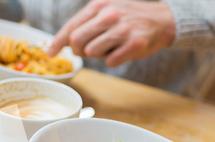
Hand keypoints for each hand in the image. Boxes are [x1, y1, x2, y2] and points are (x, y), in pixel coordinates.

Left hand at [47, 0, 175, 66]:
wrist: (163, 19)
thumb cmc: (130, 17)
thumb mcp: (107, 10)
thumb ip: (87, 24)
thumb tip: (66, 43)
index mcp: (99, 6)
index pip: (71, 27)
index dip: (57, 42)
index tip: (50, 53)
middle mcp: (109, 15)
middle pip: (77, 42)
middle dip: (78, 50)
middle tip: (89, 49)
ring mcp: (122, 30)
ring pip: (92, 52)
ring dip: (98, 55)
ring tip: (110, 47)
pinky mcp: (134, 44)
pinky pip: (110, 61)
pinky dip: (113, 60)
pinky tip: (122, 51)